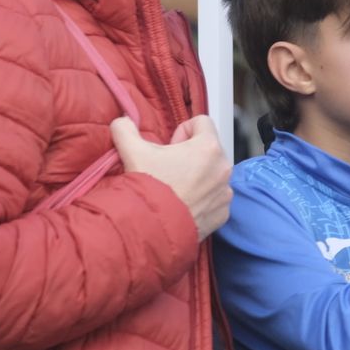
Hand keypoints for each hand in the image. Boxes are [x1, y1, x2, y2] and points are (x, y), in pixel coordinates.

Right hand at [111, 115, 231, 240]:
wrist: (152, 228)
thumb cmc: (148, 186)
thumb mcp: (132, 151)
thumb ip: (125, 128)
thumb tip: (122, 120)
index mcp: (208, 147)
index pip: (202, 122)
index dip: (182, 131)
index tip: (170, 148)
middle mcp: (224, 167)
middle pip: (209, 149)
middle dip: (190, 154)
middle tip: (169, 169)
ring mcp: (226, 191)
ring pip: (213, 174)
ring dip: (197, 176)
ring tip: (175, 188)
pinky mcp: (224, 211)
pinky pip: (215, 197)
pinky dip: (202, 198)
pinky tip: (183, 204)